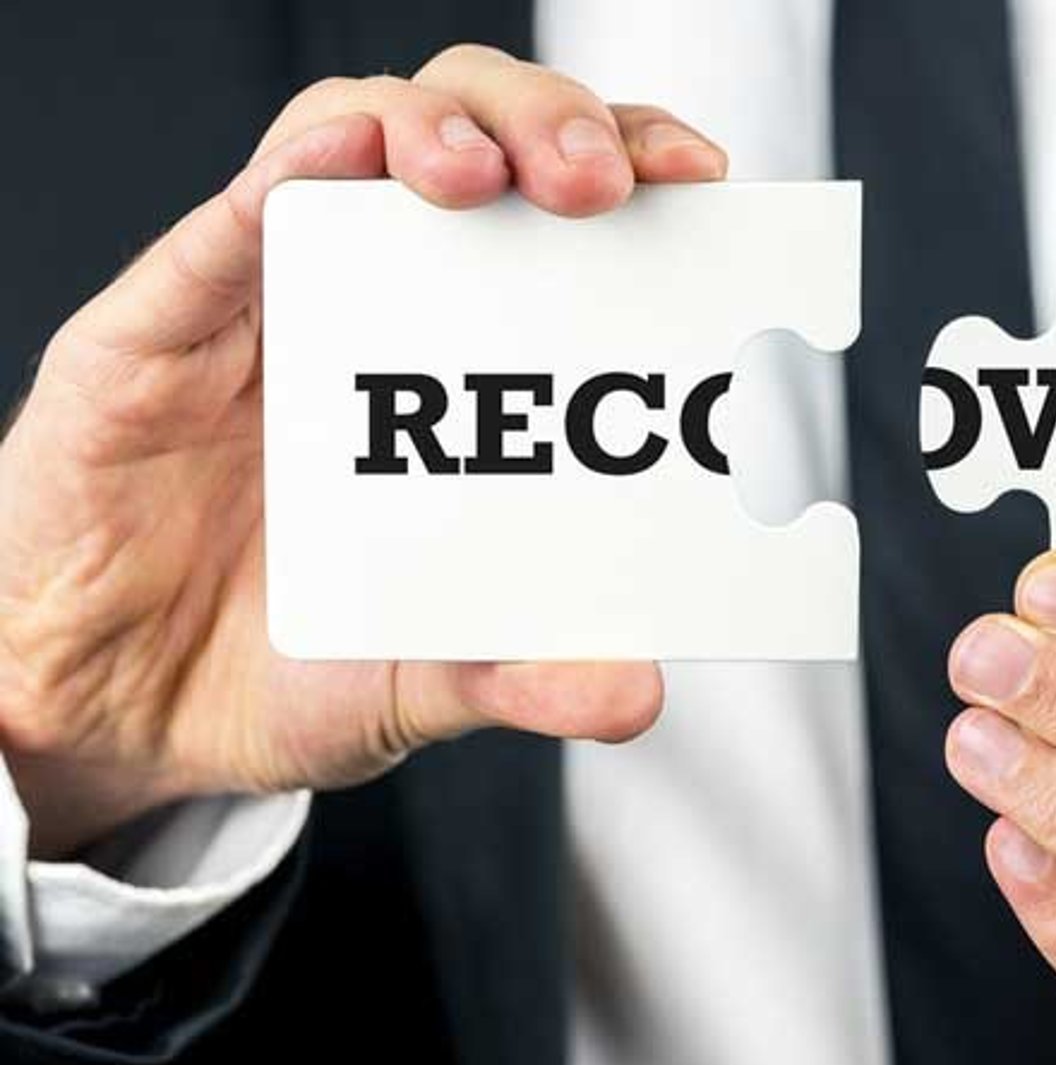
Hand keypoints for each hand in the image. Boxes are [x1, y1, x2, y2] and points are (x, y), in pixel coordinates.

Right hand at [0, 46, 727, 854]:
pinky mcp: (161, 326)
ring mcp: (277, 305)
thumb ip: (523, 676)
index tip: (707, 188)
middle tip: (604, 183)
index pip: (571, 221)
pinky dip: (293, 171)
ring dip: (443, 126)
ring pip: (365, 136)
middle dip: (558, 128)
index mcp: (473, 375)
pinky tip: (348, 151)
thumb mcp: (424, 685)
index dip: (639, 173)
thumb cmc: (283, 664)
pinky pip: (228, 221)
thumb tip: (635, 691)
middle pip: (486, 143)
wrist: (113, 710)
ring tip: (489, 173)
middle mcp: (387, 309)